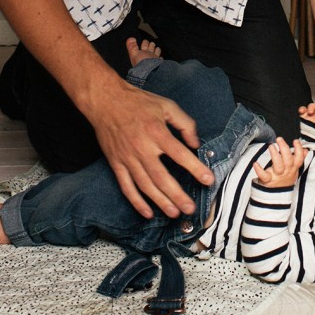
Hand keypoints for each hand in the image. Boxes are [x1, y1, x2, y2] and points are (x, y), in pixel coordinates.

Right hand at [86, 77, 212, 219]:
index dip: (195, 168)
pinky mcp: (116, 163)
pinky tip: (148, 213)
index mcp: (156, 132)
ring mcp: (127, 158)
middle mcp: (142, 147)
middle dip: (177, 195)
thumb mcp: (166, 105)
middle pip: (161, 176)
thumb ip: (184, 123)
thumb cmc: (138, 102)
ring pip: (145, 185)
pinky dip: (136, 202)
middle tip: (190, 208)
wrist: (106, 101)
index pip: (179, 154)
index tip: (208, 180)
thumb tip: (196, 143)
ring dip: (160, 201)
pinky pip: (126, 186)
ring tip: (174, 213)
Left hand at [253, 137, 305, 188]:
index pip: (299, 159)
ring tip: (271, 146)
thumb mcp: (294, 170)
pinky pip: (264, 176)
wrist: (277, 196)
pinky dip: (259, 170)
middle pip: (288, 160)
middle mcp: (286, 172)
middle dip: (284, 148)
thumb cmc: (285, 179)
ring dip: (275, 155)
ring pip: (278, 166)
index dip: (298, 149)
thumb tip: (305, 150)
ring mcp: (277, 176)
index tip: (295, 140)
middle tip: (279, 139)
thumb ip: (299, 159)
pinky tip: (255, 163)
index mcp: (293, 168)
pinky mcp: (267, 181)